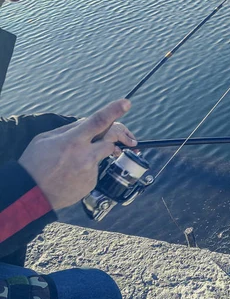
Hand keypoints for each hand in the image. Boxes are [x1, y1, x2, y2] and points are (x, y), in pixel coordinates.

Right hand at [18, 99, 137, 209]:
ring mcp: (90, 171)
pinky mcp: (92, 183)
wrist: (30, 194)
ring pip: (103, 154)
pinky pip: (95, 170)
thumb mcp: (46, 138)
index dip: (114, 111)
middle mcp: (85, 155)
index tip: (126, 104)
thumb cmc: (35, 163)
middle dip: (121, 135)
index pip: (98, 122)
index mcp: (73, 140)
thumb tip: (89, 123)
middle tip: (129, 138)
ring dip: (96, 152)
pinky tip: (71, 173)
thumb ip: (70, 129)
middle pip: (112, 139)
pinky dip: (87, 168)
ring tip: (74, 160)